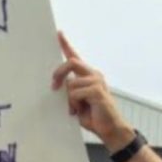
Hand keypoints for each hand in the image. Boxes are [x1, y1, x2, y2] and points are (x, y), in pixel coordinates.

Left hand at [50, 32, 133, 150]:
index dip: (66, 45)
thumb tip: (57, 86)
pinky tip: (81, 110)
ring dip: (69, 99)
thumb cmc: (91, 115)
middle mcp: (93, 74)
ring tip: (77, 108)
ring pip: (71, 83)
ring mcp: (97, 81)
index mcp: (86, 76)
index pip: (74, 57)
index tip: (58, 33)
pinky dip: (74, 104)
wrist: (108, 128)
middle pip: (71, 62)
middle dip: (58, 73)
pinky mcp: (98, 90)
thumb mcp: (75, 101)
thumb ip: (68, 91)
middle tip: (53, 87)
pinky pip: (75, 93)